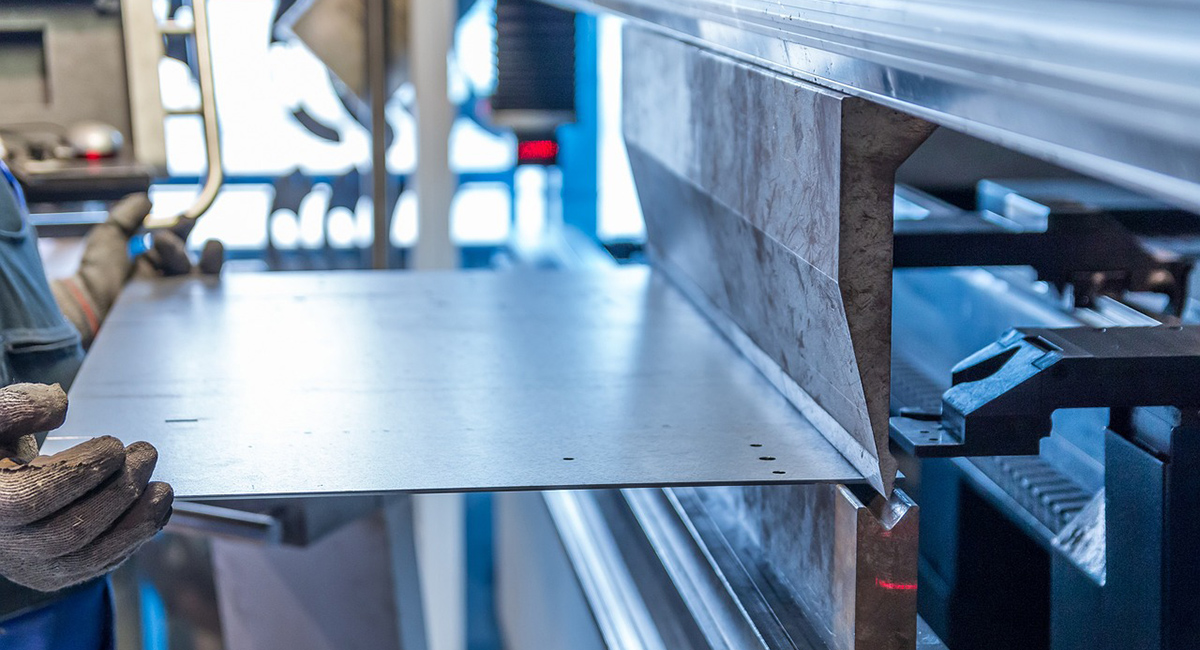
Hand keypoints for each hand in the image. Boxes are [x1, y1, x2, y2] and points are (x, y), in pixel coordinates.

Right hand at [0, 383, 171, 591]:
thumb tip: (59, 405)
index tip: (114, 446)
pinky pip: (96, 567)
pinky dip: (132, 541)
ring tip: (163, 489)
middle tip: (147, 455)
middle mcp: (2, 545)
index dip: (80, 473)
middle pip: (67, 532)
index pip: (32, 500)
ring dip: (136, 523)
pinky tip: (155, 512)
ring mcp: (27, 566)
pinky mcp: (51, 575)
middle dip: (118, 491)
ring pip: (87, 558)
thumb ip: (17, 409)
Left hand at [52, 193, 224, 347]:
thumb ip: (128, 214)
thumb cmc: (96, 270)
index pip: (173, 241)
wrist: (90, 303)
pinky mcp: (179, 313)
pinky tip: (207, 273)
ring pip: (198, 276)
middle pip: (187, 257)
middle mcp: (162, 278)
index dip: (182, 227)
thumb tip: (148, 198)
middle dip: (192, 242)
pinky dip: (211, 282)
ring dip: (207, 260)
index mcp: (148, 261)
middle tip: (190, 223)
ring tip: (210, 246)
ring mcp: (171, 297)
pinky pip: (202, 297)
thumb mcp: (110, 233)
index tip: (187, 216)